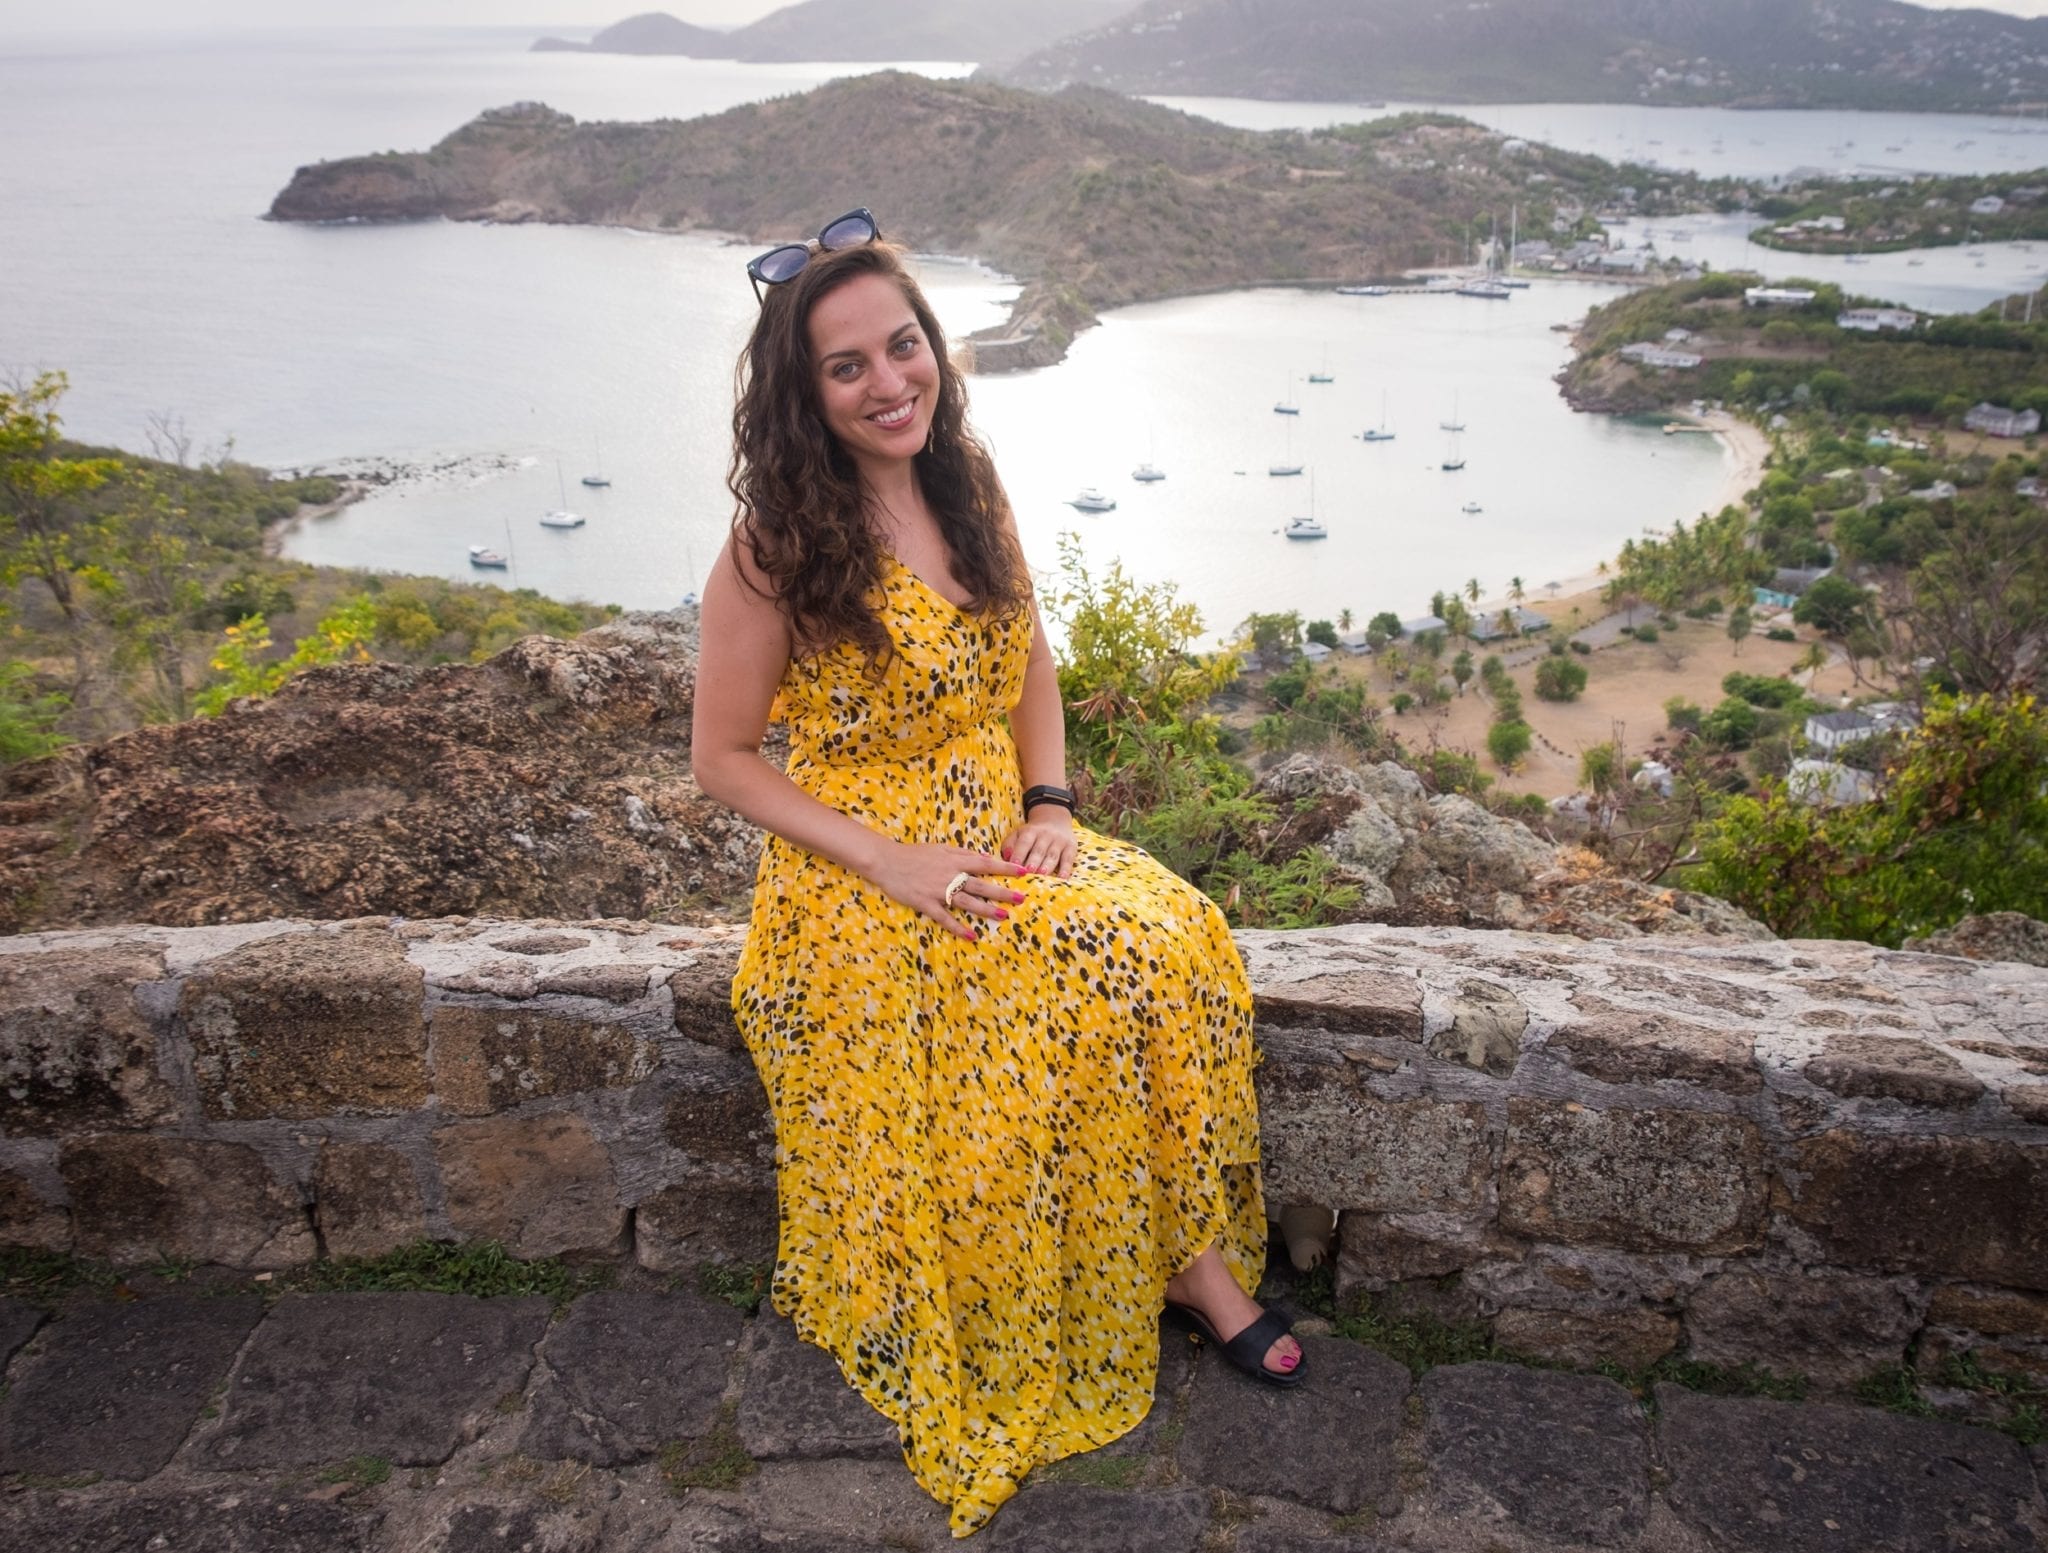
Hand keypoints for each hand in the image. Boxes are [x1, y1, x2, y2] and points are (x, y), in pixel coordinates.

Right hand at [871, 842, 1026, 940]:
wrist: (886, 861)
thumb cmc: (915, 854)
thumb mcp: (940, 848)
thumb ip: (963, 853)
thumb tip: (984, 857)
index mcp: (954, 860)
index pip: (985, 863)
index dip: (1005, 867)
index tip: (1023, 872)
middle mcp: (949, 875)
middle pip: (980, 885)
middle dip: (1001, 892)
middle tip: (1021, 898)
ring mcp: (937, 891)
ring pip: (966, 902)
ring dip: (985, 910)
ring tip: (1003, 916)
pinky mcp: (925, 904)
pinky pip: (944, 918)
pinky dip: (957, 927)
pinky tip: (971, 936)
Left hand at [1002, 809, 1076, 877]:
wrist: (1054, 820)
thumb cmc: (1031, 834)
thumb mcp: (1018, 833)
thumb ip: (1009, 844)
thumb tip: (1006, 857)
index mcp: (1030, 832)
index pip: (1024, 842)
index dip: (1019, 853)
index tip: (1014, 865)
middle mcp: (1045, 835)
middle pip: (1039, 850)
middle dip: (1033, 862)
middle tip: (1028, 872)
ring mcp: (1059, 841)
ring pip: (1052, 855)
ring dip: (1047, 866)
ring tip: (1042, 875)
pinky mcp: (1071, 847)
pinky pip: (1068, 859)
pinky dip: (1066, 869)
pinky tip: (1062, 878)